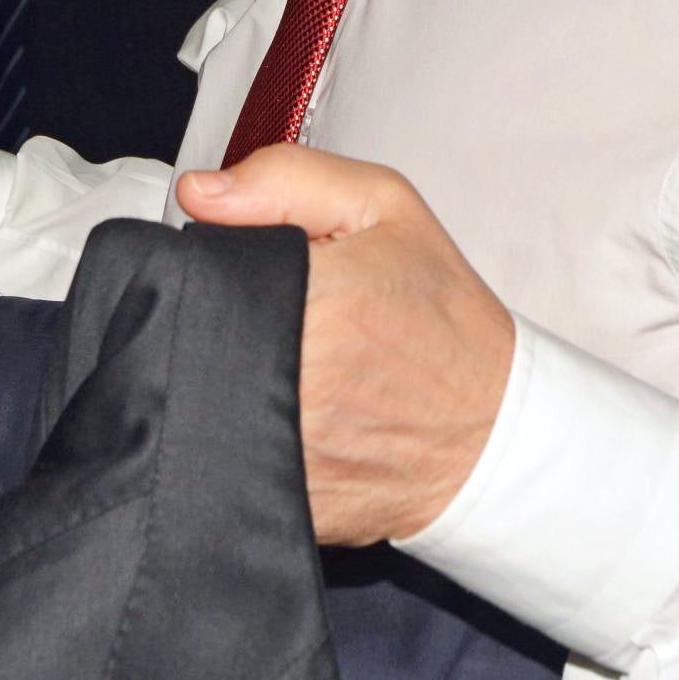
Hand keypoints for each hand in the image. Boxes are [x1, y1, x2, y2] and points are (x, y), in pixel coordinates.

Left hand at [178, 147, 513, 545]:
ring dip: (213, 378)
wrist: (494, 430)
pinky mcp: (283, 499)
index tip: (232, 271)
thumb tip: (197, 193)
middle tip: (261, 318)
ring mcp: (285, 450)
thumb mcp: (383, 209)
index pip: (190, 273)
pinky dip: (232, 433)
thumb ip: (284, 180)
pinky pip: (219, 457)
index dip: (199, 267)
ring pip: (193, 397)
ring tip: (271, 365)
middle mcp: (295, 381)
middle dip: (207, 321)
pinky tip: (278, 416)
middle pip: (185, 335)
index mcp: (317, 299)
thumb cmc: (442, 321)